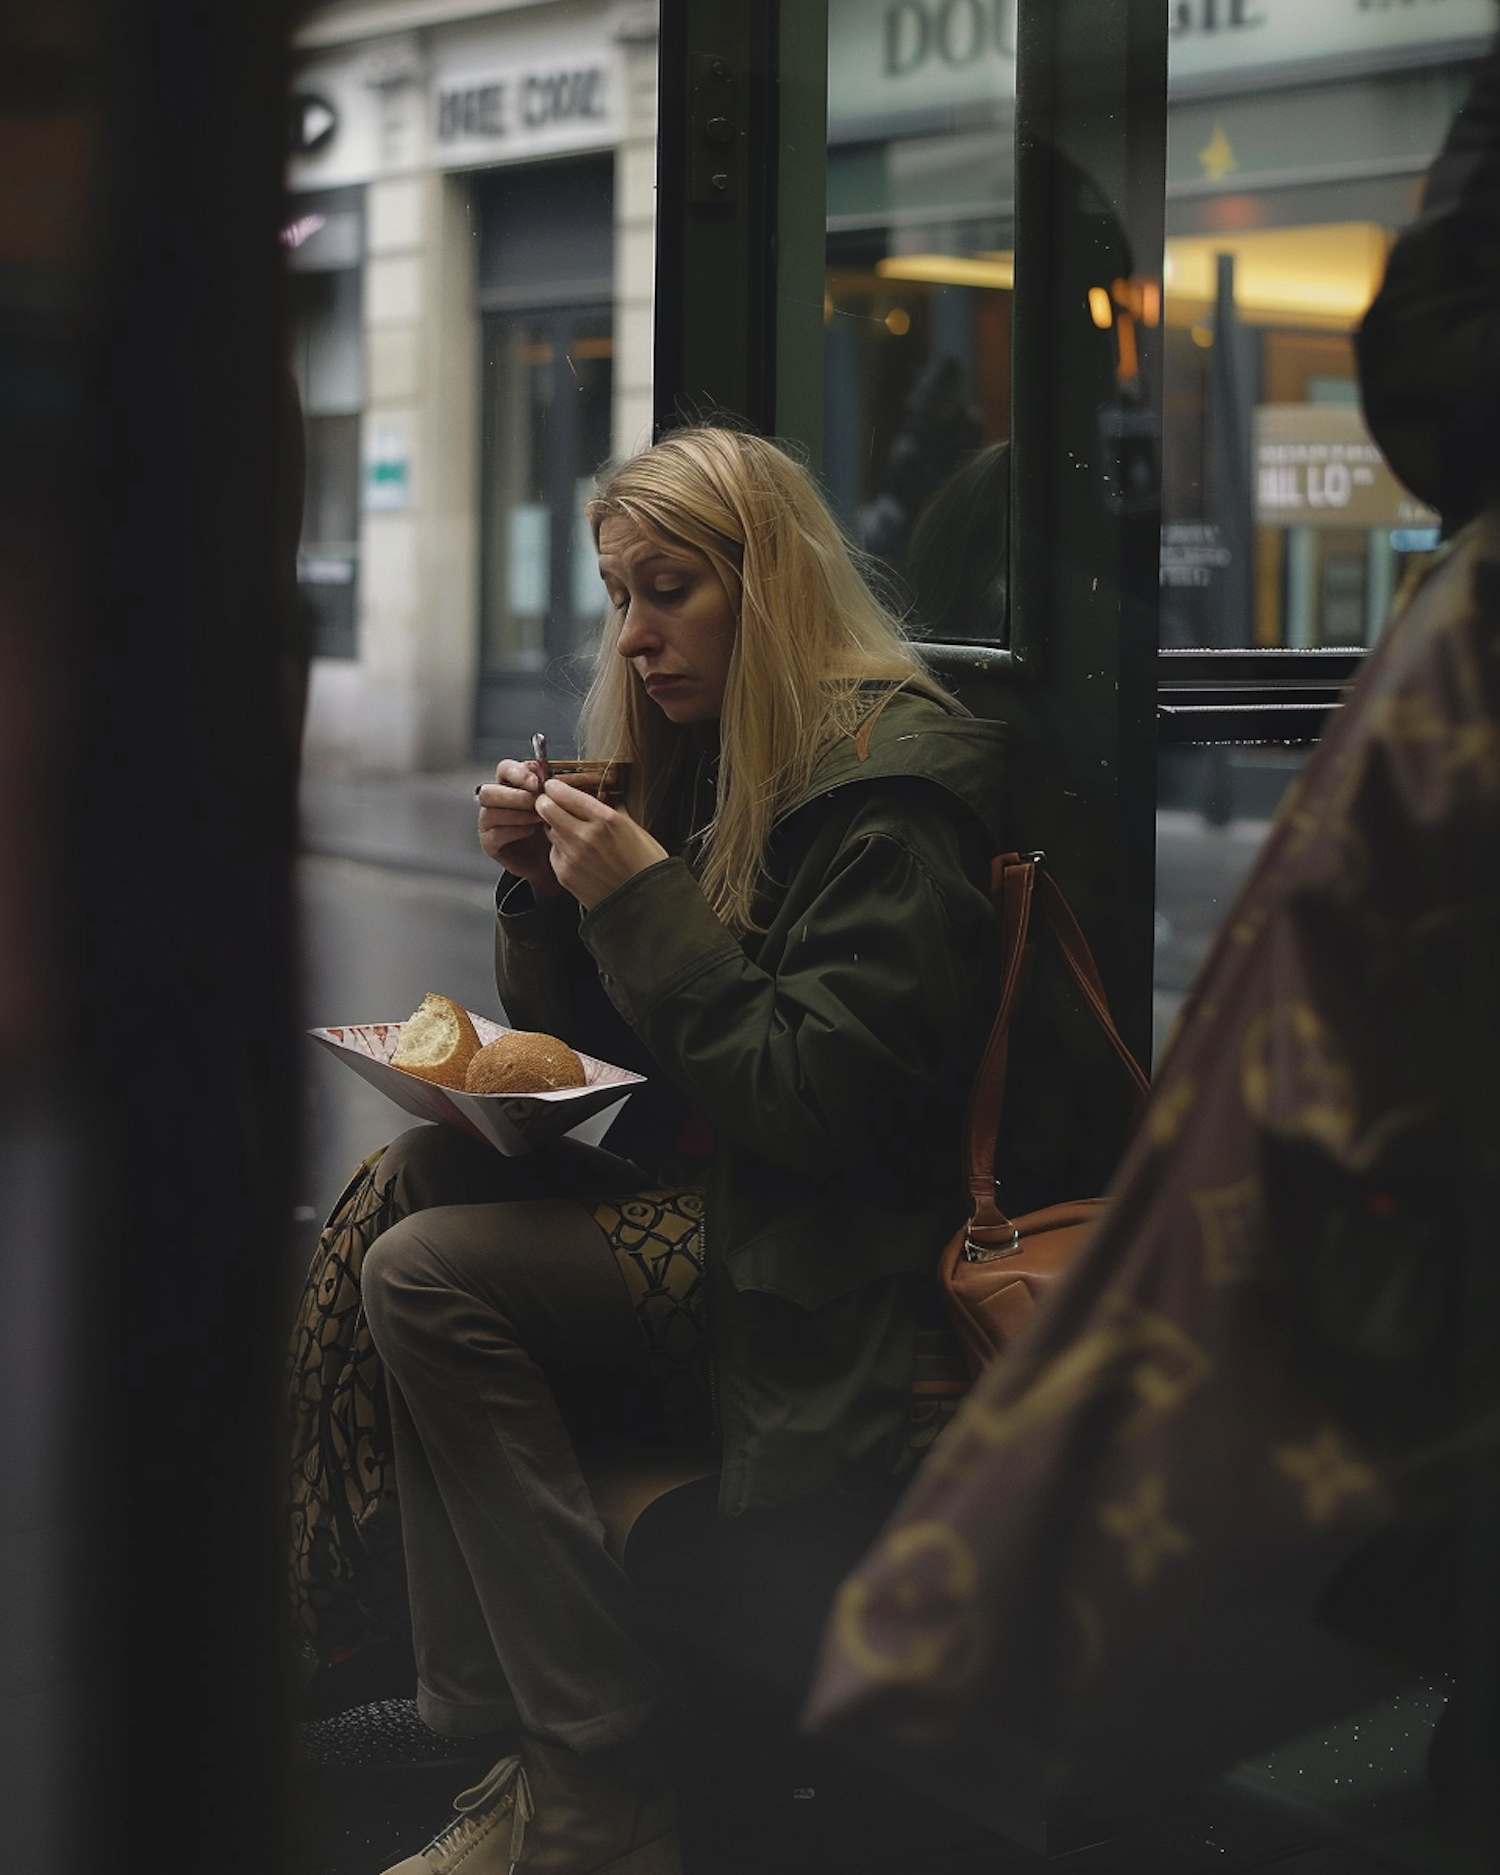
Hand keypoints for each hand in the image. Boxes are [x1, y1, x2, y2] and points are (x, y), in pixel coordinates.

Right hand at [476, 759, 560, 895]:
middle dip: (513, 795)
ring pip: (490, 812)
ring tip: (538, 818)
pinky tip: (531, 831)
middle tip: (535, 802)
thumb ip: (545, 785)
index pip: (504, 769)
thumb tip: (538, 766)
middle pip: (488, 791)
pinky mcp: (489, 843)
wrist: (550, 857)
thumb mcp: (553, 803)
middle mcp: (493, 802)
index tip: (537, 782)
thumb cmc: (550, 825)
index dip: (518, 773)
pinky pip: (495, 834)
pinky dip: (515, 831)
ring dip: (517, 814)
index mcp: (508, 784)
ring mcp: (487, 823)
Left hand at [533, 778, 667, 909]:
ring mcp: (572, 856)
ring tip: (572, 833)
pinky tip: (578, 857)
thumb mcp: (635, 829)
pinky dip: (561, 851)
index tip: (553, 786)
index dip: (555, 788)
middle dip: (546, 804)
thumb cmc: (645, 866)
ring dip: (555, 827)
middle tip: (551, 804)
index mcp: (606, 820)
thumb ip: (612, 810)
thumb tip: (598, 797)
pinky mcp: (564, 874)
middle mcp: (585, 835)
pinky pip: (554, 853)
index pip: (565, 794)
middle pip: (547, 808)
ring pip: (548, 830)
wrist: (643, 903)